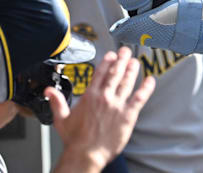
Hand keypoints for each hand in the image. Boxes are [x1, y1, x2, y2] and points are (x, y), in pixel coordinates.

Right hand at [47, 47, 154, 171]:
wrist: (86, 154)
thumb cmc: (75, 140)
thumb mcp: (61, 119)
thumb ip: (57, 102)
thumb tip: (49, 91)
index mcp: (90, 97)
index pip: (100, 74)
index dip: (107, 62)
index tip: (112, 55)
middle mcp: (104, 98)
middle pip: (115, 74)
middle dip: (122, 60)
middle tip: (126, 52)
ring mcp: (117, 105)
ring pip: (127, 82)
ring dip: (132, 70)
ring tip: (135, 62)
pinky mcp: (128, 114)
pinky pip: (140, 98)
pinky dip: (146, 88)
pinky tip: (150, 81)